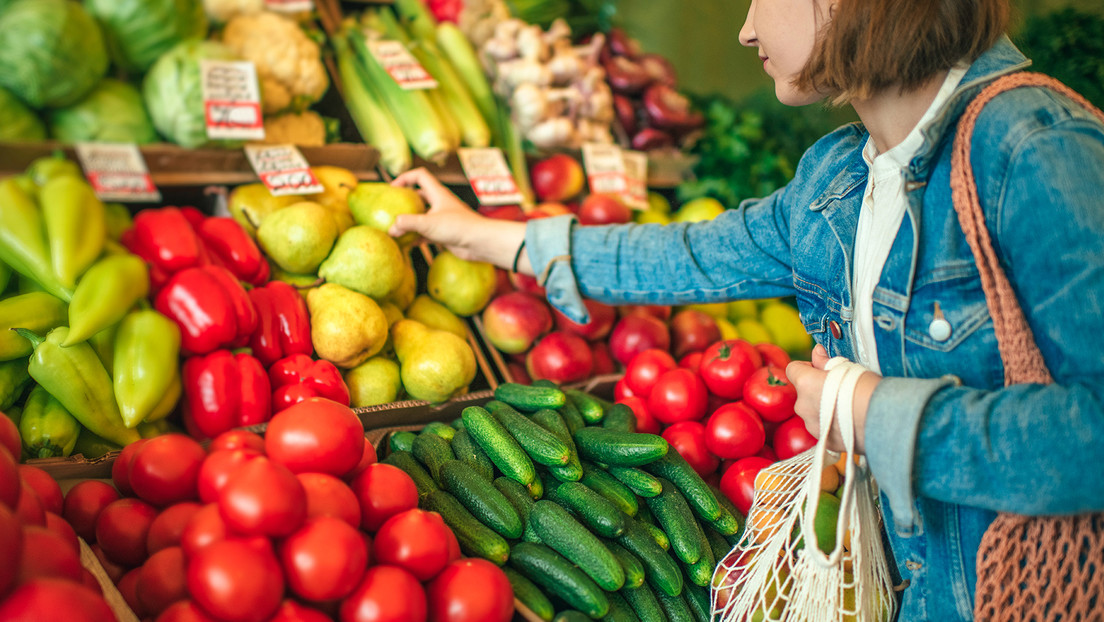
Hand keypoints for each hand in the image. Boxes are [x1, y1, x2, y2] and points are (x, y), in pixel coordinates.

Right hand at [389, 168, 527, 267]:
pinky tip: (407, 244)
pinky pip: (426, 232)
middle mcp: (440, 204)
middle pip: (419, 196)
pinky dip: (416, 236)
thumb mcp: (429, 224)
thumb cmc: (459, 227)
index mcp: (438, 194)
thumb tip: (391, 227)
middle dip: (405, 201)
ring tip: (395, 228)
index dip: (405, 177)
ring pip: (422, 216)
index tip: (392, 188)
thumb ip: (408, 223)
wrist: (480, 243)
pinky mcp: (445, 233)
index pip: (420, 176)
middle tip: (391, 209)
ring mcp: (442, 218)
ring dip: (410, 221)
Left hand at [785, 345, 880, 454]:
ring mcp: (811, 425)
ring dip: (823, 409)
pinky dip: (831, 425)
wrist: (881, 421)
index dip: (806, 368)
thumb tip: (816, 352)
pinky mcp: (823, 440)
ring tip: (847, 408)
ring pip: (812, 412)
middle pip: (803, 393)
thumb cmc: (865, 390)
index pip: (793, 369)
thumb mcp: (846, 368)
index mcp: (805, 383)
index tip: (820, 370)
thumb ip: (825, 361)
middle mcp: (803, 405)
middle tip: (840, 390)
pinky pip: (822, 428)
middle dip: (816, 390)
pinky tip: (849, 422)